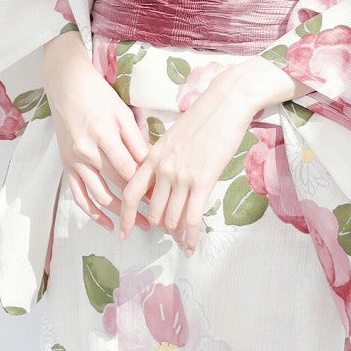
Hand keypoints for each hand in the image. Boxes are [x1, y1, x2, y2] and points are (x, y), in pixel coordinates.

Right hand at [42, 33, 152, 232]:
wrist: (65, 85)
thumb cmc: (98, 95)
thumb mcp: (122, 112)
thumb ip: (136, 140)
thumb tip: (154, 165)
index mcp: (104, 134)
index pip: (131, 170)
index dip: (149, 186)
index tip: (166, 196)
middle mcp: (88, 151)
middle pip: (119, 185)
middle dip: (141, 202)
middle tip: (161, 216)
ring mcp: (75, 161)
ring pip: (100, 196)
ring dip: (121, 214)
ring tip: (141, 225)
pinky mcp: (67, 166)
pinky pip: (79, 196)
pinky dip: (93, 213)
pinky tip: (109, 224)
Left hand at [119, 57, 306, 254]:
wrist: (227, 103)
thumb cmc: (205, 117)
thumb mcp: (174, 137)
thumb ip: (164, 159)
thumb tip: (164, 182)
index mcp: (153, 156)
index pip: (130, 192)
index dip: (125, 216)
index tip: (123, 231)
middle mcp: (163, 168)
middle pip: (153, 211)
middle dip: (160, 226)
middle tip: (170, 233)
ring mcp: (182, 176)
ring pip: (172, 219)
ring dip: (177, 234)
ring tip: (183, 242)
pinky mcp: (202, 180)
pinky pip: (192, 218)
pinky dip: (191, 237)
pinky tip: (192, 246)